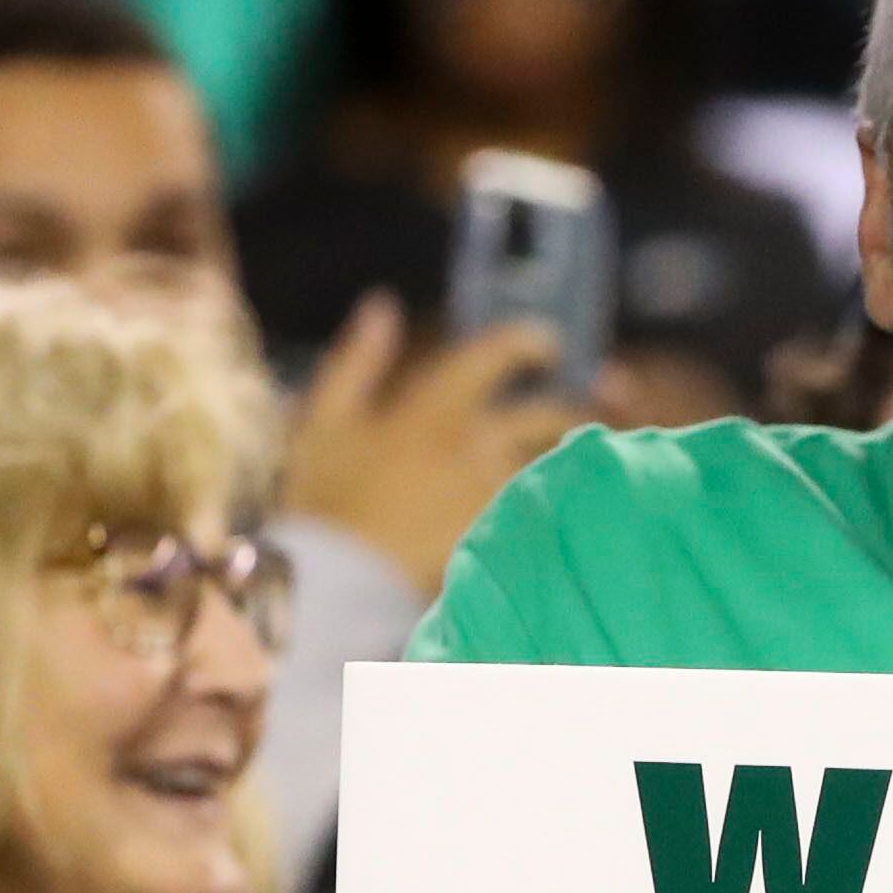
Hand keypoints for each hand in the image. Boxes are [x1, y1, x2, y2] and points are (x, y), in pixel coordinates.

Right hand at [284, 295, 582, 596]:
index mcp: (435, 409)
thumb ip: (358, 360)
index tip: (546, 343)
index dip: (528, 340)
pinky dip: (552, 505)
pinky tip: (551, 511)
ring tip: (566, 465)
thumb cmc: (324, 501)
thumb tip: (383, 305)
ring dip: (563, 460)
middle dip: (566, 408)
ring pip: (552, 466)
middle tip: (569, 411)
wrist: (338, 587)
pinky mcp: (505, 539)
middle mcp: (478, 447)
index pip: (498, 356)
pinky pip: (543, 513)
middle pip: (547, 416)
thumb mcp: (325, 419)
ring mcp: (497, 496)